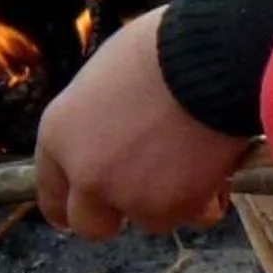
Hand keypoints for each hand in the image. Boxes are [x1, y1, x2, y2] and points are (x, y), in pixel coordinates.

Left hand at [34, 6, 248, 239]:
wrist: (212, 57)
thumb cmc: (160, 47)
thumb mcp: (105, 75)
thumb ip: (98, 119)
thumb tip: (114, 132)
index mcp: (59, 136)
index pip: (52, 194)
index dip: (73, 202)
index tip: (90, 205)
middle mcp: (87, 175)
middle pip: (91, 225)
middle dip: (117, 214)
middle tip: (144, 191)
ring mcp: (131, 196)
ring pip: (149, 220)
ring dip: (170, 200)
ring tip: (193, 160)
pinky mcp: (178, 207)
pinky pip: (196, 215)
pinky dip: (209, 198)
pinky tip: (220, 167)